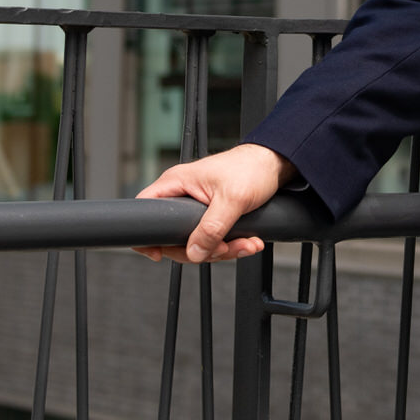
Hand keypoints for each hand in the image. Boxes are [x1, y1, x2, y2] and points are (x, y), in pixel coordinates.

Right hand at [132, 144, 295, 263]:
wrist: (274, 165)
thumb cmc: (251, 168)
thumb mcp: (231, 200)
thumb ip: (211, 228)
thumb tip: (194, 252)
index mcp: (176, 183)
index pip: (145, 210)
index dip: (147, 236)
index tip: (158, 254)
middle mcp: (182, 196)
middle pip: (174, 237)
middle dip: (202, 249)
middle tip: (224, 248)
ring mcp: (196, 208)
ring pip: (197, 242)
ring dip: (223, 250)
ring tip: (245, 243)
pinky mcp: (211, 217)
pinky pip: (213, 240)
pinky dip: (231, 245)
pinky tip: (248, 242)